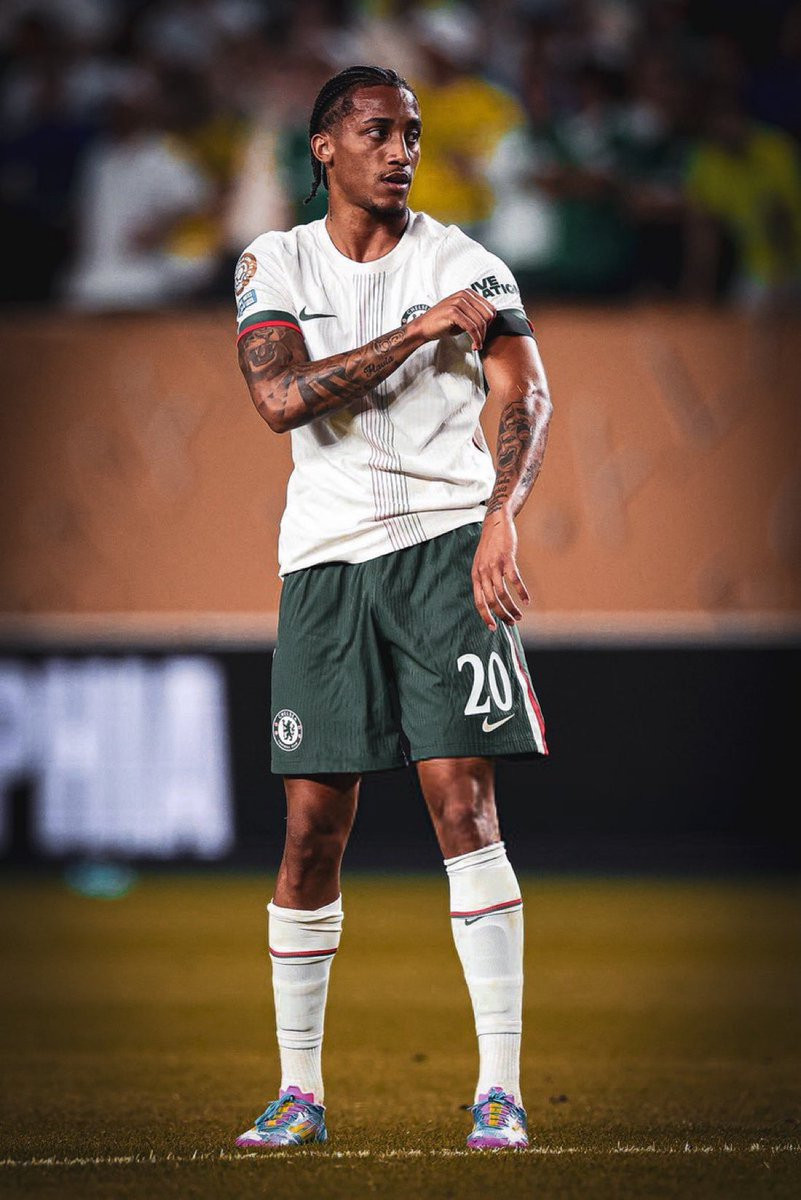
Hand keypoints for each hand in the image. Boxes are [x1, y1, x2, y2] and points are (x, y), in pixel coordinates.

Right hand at [409, 289, 495, 350]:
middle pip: (487, 315)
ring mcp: (458, 302)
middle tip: (481, 341)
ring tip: (477, 345)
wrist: (424, 327)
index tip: (485, 334)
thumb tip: (491, 322)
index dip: (491, 324)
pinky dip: (475, 339)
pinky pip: (471, 328)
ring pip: (480, 322)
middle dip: (487, 331)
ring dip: (481, 337)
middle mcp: (464, 295)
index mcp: (468, 293)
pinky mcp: (453, 312)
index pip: (490, 308)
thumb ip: (475, 315)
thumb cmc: (443, 323)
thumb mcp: (462, 316)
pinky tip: (474, 345)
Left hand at [471, 509, 529, 630]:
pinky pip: (514, 580)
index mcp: (476, 576)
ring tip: (520, 615)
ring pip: (502, 593)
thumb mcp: (481, 563)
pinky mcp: (507, 559)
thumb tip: (492, 598)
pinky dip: (522, 592)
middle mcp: (483, 572)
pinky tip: (527, 600)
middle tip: (512, 622)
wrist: (496, 522)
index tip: (493, 628)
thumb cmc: (491, 545)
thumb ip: (485, 579)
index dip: (485, 616)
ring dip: (512, 607)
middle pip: (491, 601)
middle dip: (502, 615)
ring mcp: (494, 566)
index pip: (478, 602)